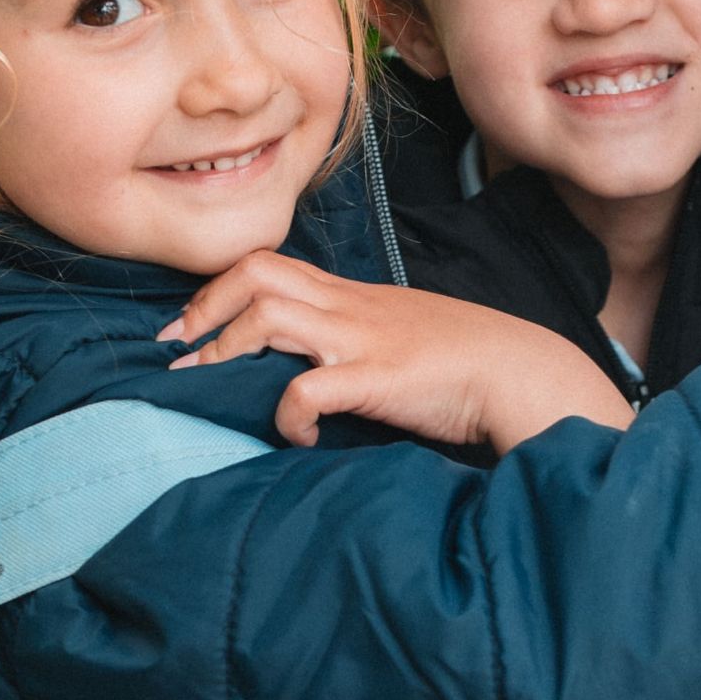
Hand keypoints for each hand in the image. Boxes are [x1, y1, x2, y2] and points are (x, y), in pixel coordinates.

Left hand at [166, 253, 636, 449]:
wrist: (524, 373)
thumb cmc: (467, 365)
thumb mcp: (401, 338)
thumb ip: (354, 343)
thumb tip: (310, 371)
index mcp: (353, 297)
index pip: (270, 265)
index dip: (217, 289)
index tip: (186, 326)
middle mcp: (351, 308)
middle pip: (255, 274)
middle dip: (203, 308)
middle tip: (175, 349)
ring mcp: (363, 340)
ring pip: (269, 315)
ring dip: (224, 349)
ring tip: (203, 383)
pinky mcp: (380, 380)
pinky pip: (308, 389)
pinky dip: (287, 414)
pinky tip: (295, 434)